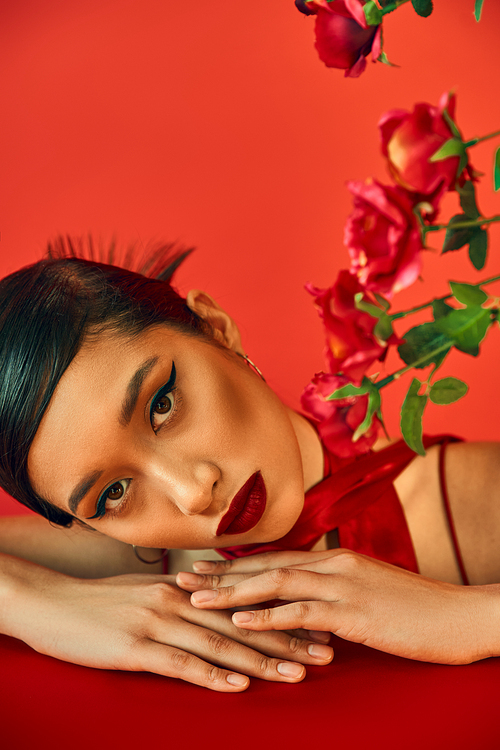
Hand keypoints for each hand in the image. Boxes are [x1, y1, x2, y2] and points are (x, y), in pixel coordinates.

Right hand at [5, 558, 333, 690]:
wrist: (52, 602)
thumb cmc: (102, 602)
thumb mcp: (148, 593)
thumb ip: (185, 601)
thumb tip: (217, 609)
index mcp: (185, 588)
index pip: (245, 603)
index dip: (283, 615)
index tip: (319, 626)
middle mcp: (179, 600)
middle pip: (243, 622)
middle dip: (288, 638)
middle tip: (326, 652)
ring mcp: (158, 622)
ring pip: (220, 642)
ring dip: (262, 659)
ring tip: (298, 673)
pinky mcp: (136, 646)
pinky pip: (180, 663)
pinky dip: (212, 675)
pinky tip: (238, 686)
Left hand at [177, 549, 492, 664]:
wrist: (457, 615)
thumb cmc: (415, 609)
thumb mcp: (370, 593)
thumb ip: (336, 593)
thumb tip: (308, 605)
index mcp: (336, 559)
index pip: (276, 559)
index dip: (237, 564)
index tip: (204, 568)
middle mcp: (333, 565)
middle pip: (266, 565)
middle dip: (221, 573)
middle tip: (182, 578)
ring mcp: (342, 586)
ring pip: (274, 582)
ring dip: (231, 591)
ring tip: (195, 598)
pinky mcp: (352, 611)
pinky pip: (301, 611)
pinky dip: (266, 615)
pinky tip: (239, 621)